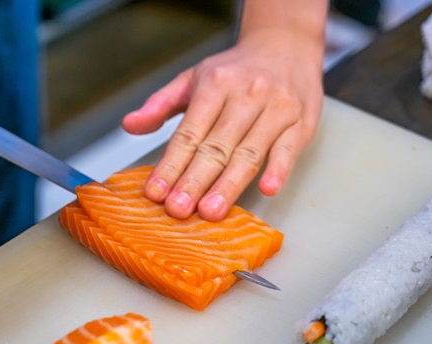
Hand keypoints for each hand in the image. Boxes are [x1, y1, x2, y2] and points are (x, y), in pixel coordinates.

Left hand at [122, 3, 325, 220]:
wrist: (286, 44)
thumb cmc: (235, 70)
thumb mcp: (193, 77)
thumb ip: (161, 103)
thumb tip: (130, 125)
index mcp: (215, 84)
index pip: (188, 133)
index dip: (170, 164)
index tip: (156, 192)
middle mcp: (246, 94)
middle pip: (216, 147)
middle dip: (194, 180)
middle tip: (178, 209)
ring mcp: (277, 108)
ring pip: (248, 153)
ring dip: (228, 185)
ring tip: (210, 211)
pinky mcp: (302, 121)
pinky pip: (289, 148)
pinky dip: (279, 169)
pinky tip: (267, 189)